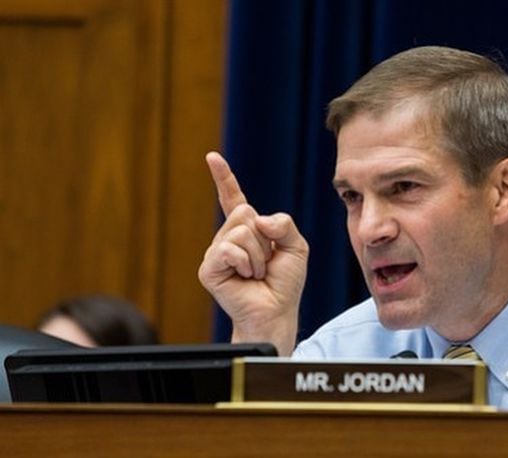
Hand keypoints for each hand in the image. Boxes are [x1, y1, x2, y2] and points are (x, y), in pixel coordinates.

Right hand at [198, 152, 307, 355]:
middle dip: (264, 238)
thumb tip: (258, 220)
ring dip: (258, 254)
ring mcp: (216, 253)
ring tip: (257, 273)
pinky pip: (230, 249)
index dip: (224, 178)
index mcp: (247, 230)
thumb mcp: (296, 246)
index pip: (233, 199)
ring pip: (240, 231)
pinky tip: (246, 277)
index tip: (212, 157)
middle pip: (244, 213)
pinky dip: (247, 262)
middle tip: (266, 262)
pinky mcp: (209, 268)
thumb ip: (285, 223)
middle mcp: (228, 238)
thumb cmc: (285, 282)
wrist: (276, 312)